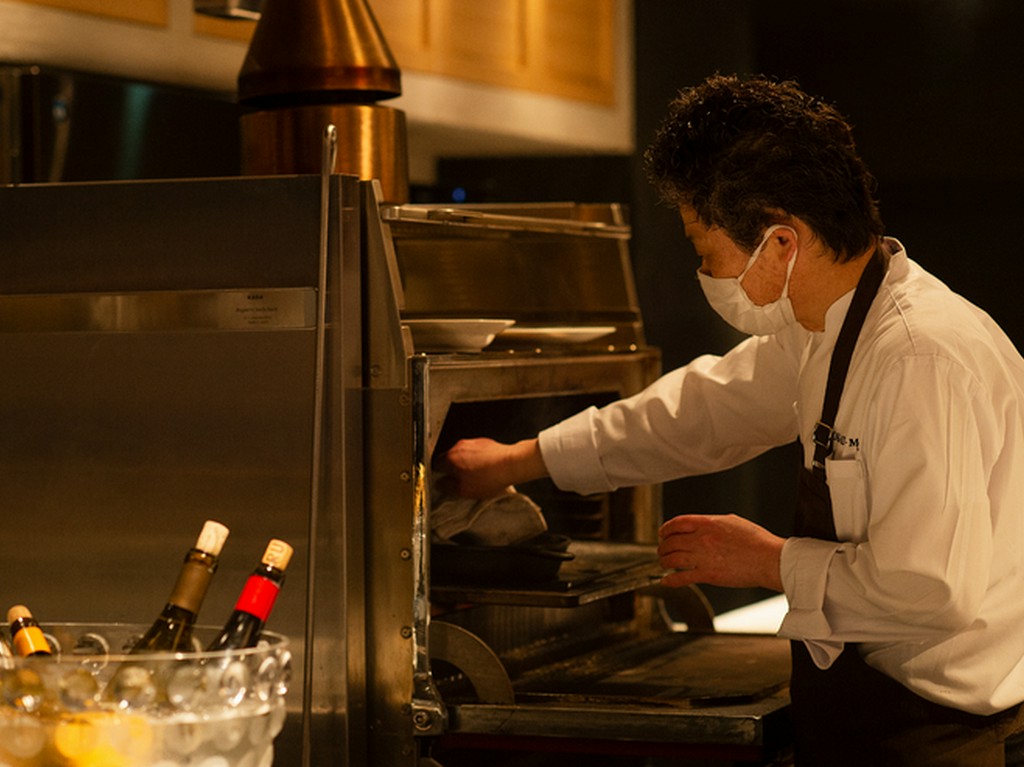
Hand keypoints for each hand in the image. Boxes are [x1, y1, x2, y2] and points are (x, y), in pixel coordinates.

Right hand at [436, 437, 547, 498]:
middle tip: (460, 481)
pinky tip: (485, 469)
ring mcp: (472, 442)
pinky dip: (476, 459)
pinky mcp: (484, 442)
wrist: (511, 464)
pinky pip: (474, 451)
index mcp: (450, 459)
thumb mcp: (464, 491)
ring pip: (462, 454)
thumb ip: (447, 488)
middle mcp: (458, 447)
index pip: (435, 465)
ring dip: (465, 464)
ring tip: (476, 476)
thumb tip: (440, 485)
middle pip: (448, 458)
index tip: (443, 481)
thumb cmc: (490, 477)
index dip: (438, 475)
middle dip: (452, 469)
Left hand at [657, 514, 784, 591]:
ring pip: (672, 559)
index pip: (677, 523)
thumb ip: (714, 522)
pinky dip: (670, 580)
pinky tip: (665, 581)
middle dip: (663, 547)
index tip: (663, 533)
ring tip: (664, 563)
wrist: (769, 559)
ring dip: (664, 561)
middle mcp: (702, 539)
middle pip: (671, 541)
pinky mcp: (708, 575)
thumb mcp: (733, 521)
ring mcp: (703, 557)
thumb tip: (704, 524)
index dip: (666, 529)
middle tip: (663, 550)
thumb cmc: (756, 541)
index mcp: (708, 523)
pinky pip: (682, 577)